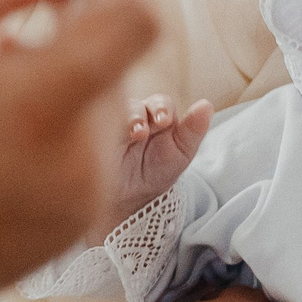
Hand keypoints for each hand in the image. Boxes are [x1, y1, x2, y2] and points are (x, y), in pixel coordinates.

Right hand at [0, 0, 155, 296]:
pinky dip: (57, 121)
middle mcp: (78, 163)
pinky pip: (86, 153)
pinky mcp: (72, 230)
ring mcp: (80, 204)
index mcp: (38, 108)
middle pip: (116, 57)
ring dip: (67, 69)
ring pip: (102, 103)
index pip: (133, 14)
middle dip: (83, 13)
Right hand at [110, 96, 210, 233]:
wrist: (127, 199)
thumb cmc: (155, 173)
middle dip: (142, 113)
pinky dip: (105, 124)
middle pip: (138, 103)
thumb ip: (193, 130)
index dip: (162, 109)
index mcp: (158, 117)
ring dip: (125, 120)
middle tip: (145, 130)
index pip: (161, 103)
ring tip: (133, 135)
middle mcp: (135, 115)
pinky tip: (112, 136)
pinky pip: (97, 120)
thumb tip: (207, 104)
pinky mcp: (94, 132)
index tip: (164, 122)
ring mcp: (112, 123)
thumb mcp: (180, 153)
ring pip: (116, 110)